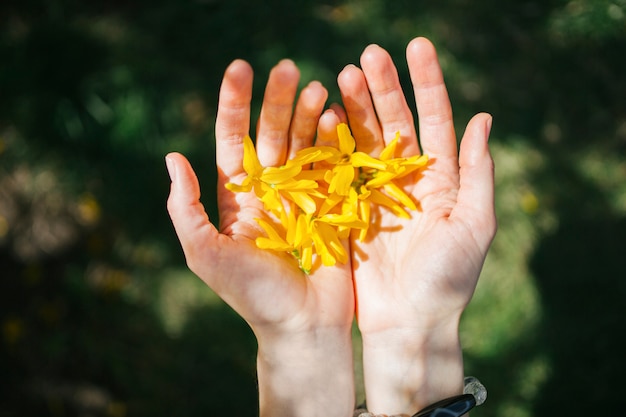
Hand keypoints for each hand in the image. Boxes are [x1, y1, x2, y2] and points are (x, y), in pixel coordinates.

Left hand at [166, 59, 353, 416]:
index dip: (235, 104)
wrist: (302, 326)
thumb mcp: (206, 253)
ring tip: (318, 87)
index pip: (233, 140)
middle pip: (272, 134)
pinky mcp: (334, 204)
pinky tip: (338, 115)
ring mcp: (305, 195)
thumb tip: (172, 157)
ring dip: (310, 113)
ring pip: (305, 143)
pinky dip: (336, 139)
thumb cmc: (252, 295)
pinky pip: (334, 165)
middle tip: (289, 68)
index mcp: (238, 197)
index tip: (241, 69)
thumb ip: (186, 208)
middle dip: (278, 100)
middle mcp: (270, 189)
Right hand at [334, 37, 495, 413]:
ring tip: (342, 75)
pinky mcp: (348, 209)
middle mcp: (406, 178)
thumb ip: (478, 173)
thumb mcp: (474, 225)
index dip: (427, 83)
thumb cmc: (448, 279)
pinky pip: (338, 170)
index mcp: (441, 179)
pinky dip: (331, 143)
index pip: (435, 119)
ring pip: (363, 139)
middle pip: (394, 122)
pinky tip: (325, 117)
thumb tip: (482, 119)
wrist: (409, 323)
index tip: (415, 47)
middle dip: (383, 87)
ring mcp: (374, 192)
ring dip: (354, 107)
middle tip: (366, 55)